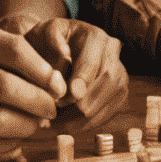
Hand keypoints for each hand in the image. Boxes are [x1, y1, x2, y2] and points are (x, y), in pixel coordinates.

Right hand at [0, 18, 63, 161]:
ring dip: (27, 128)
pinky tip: (13, 138)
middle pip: (6, 91)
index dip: (44, 71)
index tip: (57, 85)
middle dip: (39, 103)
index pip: (13, 51)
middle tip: (50, 109)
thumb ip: (11, 49)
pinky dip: (7, 147)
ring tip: (35, 123)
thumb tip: (55, 84)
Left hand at [8, 17, 128, 131]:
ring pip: (114, 98)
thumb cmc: (44, 44)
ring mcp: (119, 71)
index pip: (92, 62)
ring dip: (86, 117)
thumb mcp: (41, 36)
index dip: (81, 82)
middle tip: (58, 117)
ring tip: (59, 125)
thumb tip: (65, 57)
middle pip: (109, 80)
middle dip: (83, 103)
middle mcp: (113, 51)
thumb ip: (51, 43)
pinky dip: (91, 122)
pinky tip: (70, 126)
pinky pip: (112, 110)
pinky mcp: (119, 91)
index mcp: (94, 35)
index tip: (64, 99)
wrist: (49, 51)